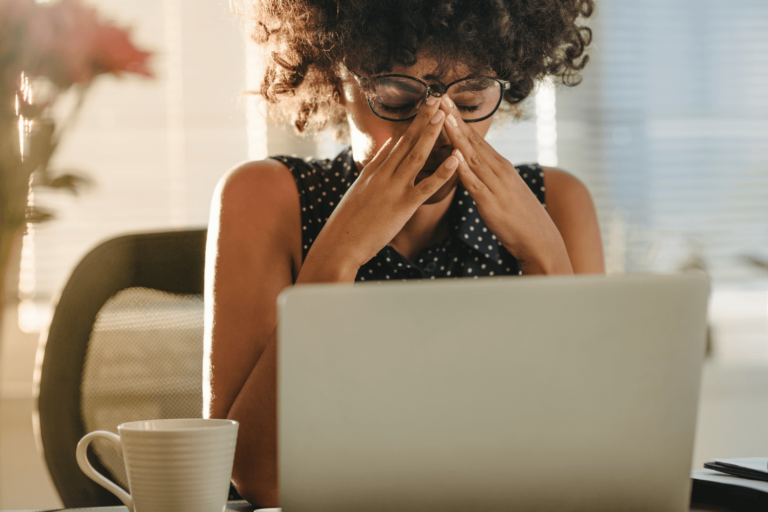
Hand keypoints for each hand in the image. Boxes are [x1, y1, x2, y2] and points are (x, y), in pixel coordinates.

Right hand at [297, 96, 459, 282]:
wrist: (339, 243)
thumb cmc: (348, 222)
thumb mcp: (359, 191)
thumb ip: (374, 170)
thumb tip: (386, 149)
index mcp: (373, 171)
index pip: (396, 142)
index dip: (411, 123)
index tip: (424, 106)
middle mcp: (383, 174)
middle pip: (406, 141)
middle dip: (423, 119)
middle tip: (437, 98)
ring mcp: (393, 188)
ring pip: (416, 156)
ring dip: (431, 135)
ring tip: (444, 116)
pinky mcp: (403, 206)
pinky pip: (427, 186)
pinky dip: (442, 172)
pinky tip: (456, 160)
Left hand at [438, 96, 572, 274]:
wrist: (540, 240)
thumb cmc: (520, 218)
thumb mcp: (503, 190)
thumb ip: (488, 177)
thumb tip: (472, 166)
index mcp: (500, 166)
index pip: (476, 138)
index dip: (459, 119)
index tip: (445, 101)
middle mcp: (499, 171)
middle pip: (473, 141)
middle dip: (454, 119)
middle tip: (439, 97)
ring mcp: (496, 185)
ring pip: (472, 157)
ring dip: (457, 137)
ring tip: (443, 118)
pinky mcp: (491, 204)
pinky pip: (475, 184)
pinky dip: (464, 170)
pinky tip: (454, 158)